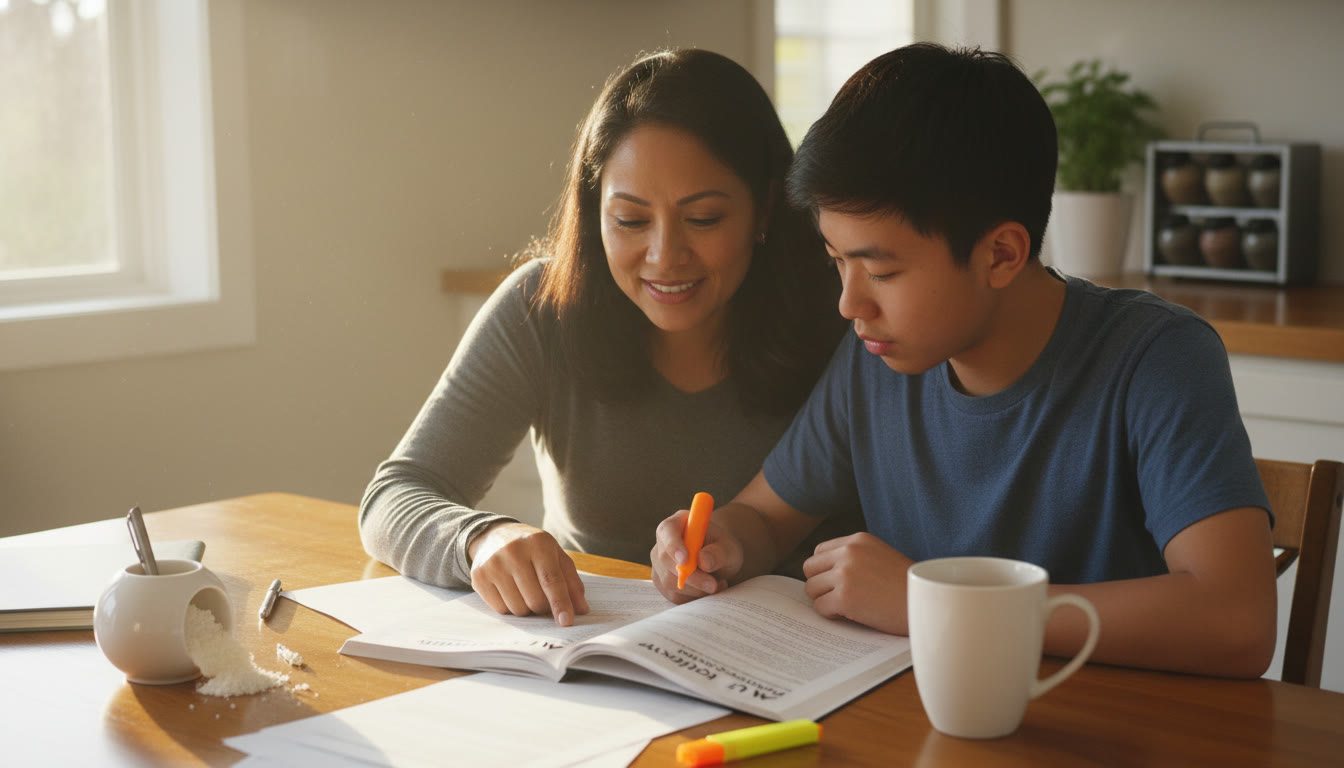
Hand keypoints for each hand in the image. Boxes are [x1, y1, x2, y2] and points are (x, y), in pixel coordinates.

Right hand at [467, 521, 588, 625]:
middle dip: (543, 607)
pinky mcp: (479, 577)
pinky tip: (510, 591)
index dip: (560, 604)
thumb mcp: (556, 556)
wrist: (495, 535)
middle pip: (535, 600)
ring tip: (525, 591)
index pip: (551, 580)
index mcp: (538, 543)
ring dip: (526, 608)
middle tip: (543, 598)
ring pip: (518, 608)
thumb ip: (571, 582)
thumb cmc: (532, 549)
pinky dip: (510, 607)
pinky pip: (500, 609)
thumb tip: (582, 609)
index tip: (566, 622)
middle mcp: (513, 551)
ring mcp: (493, 564)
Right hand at [650, 507, 742, 603]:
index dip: (673, 545)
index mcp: (676, 524)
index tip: (685, 560)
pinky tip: (707, 590)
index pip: (667, 531)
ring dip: (696, 588)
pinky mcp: (662, 582)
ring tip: (717, 583)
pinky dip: (693, 597)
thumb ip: (718, 552)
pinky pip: (674, 595)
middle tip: (713, 584)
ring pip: (669, 582)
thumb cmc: (721, 548)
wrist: (717, 560)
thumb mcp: (728, 547)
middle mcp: (662, 543)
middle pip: (665, 560)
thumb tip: (703, 561)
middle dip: (691, 576)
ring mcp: (659, 564)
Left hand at [802, 533, 912, 634]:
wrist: (928, 603)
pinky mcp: (844, 598)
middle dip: (820, 584)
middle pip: (809, 569)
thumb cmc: (906, 585)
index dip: (824, 570)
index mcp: (857, 540)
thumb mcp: (881, 556)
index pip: (819, 552)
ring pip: (811, 589)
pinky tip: (852, 615)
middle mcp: (848, 553)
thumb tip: (824, 571)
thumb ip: (854, 557)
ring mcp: (844, 575)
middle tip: (838, 596)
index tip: (837, 582)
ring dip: (825, 600)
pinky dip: (832, 615)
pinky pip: (820, 607)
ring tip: (848, 606)